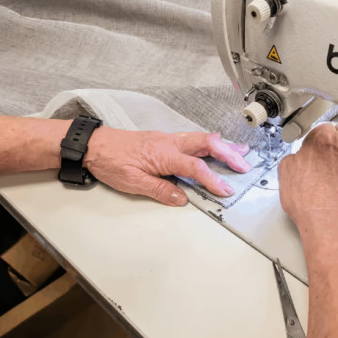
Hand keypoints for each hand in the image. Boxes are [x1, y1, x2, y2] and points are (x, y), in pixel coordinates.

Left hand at [83, 127, 250, 205]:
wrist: (93, 144)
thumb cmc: (110, 161)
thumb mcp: (133, 182)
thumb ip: (160, 190)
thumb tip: (182, 199)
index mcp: (163, 154)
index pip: (195, 167)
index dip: (212, 179)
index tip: (224, 190)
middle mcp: (169, 143)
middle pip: (206, 144)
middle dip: (228, 154)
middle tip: (244, 165)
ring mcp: (166, 139)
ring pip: (200, 139)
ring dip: (221, 146)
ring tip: (239, 151)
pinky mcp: (162, 139)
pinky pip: (191, 139)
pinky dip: (208, 143)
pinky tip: (213, 145)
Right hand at [278, 120, 337, 240]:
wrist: (329, 223)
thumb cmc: (310, 201)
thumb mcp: (286, 173)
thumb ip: (294, 157)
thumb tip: (297, 159)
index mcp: (324, 139)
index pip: (322, 127)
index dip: (315, 139)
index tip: (312, 148)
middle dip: (337, 138)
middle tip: (327, 153)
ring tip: (335, 172)